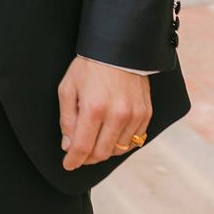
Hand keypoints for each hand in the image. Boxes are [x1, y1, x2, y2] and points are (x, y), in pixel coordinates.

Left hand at [58, 56, 151, 171]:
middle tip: (79, 155)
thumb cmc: (90, 66)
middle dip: (87, 158)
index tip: (68, 165)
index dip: (73, 160)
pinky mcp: (146, 114)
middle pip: (102, 153)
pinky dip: (122, 143)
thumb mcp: (68, 87)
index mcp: (94, 108)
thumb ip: (67, 119)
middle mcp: (117, 115)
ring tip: (95, 142)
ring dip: (104, 151)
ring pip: (119, 150)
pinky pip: (134, 140)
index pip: (83, 147)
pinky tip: (112, 136)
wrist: (119, 48)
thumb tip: (68, 145)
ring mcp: (134, 115)